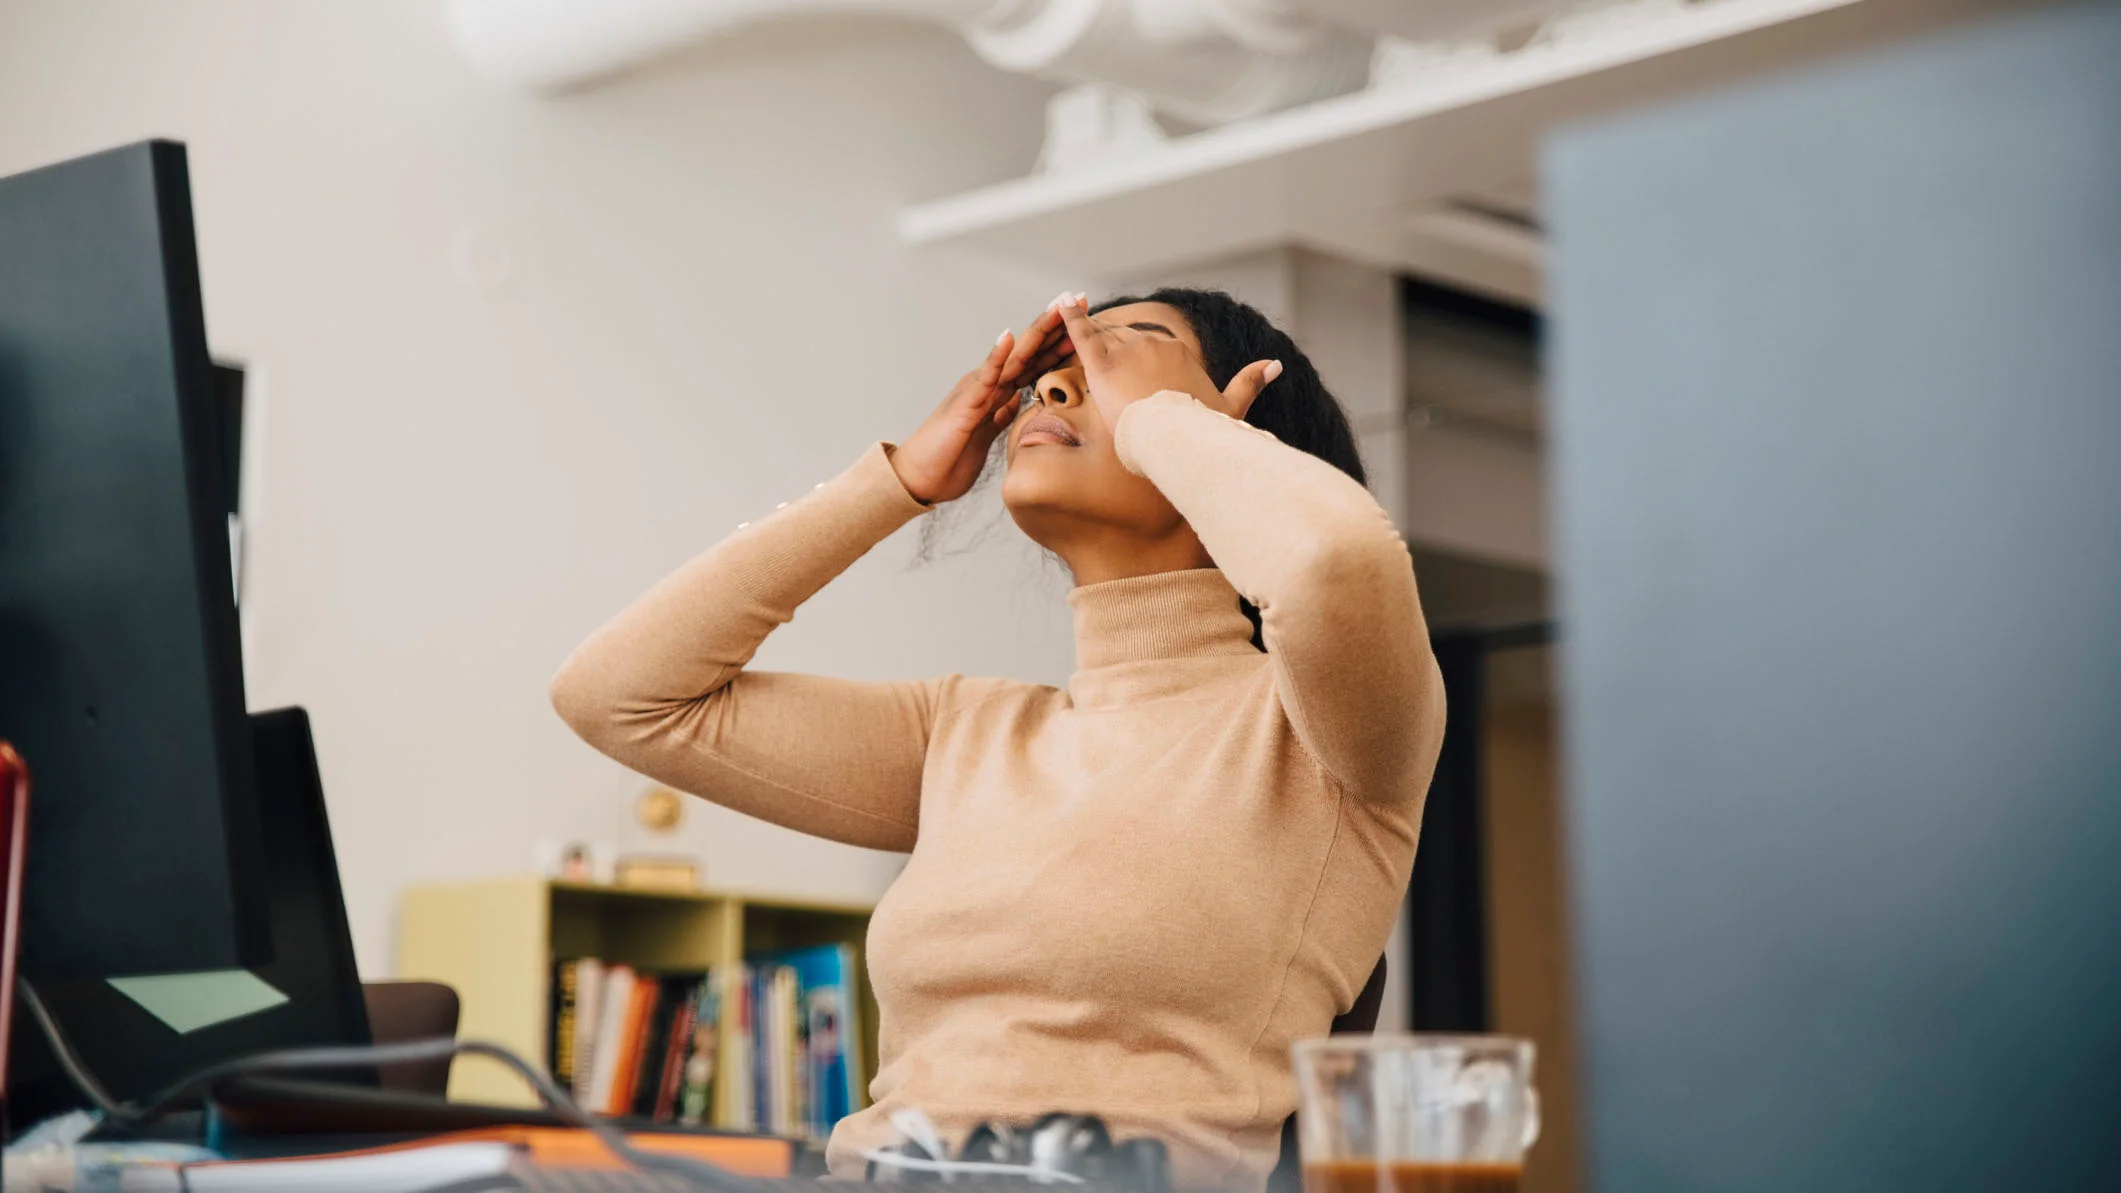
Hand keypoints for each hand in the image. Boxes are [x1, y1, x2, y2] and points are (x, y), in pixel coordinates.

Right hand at [891, 296, 1081, 504]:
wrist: (921, 477)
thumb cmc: (950, 457)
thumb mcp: (987, 434)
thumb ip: (1002, 414)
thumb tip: (1019, 400)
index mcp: (998, 392)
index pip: (1034, 362)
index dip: (1060, 342)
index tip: (1087, 324)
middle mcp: (989, 384)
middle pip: (1029, 350)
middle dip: (1056, 325)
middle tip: (1082, 298)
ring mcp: (978, 390)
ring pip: (1013, 356)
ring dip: (1036, 331)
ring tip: (1056, 308)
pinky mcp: (966, 404)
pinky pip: (984, 377)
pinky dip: (997, 356)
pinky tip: (1008, 337)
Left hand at [1055, 297, 1281, 429]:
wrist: (1179, 441)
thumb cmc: (1203, 430)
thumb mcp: (1231, 407)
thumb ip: (1251, 383)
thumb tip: (1276, 364)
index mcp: (1178, 352)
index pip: (1151, 351)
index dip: (1139, 367)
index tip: (1133, 385)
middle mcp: (1154, 344)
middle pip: (1126, 345)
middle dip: (1114, 361)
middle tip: (1100, 379)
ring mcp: (1128, 352)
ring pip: (1104, 343)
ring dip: (1089, 347)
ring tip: (1080, 357)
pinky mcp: (1102, 364)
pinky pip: (1082, 335)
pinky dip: (1070, 318)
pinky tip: (1059, 303)